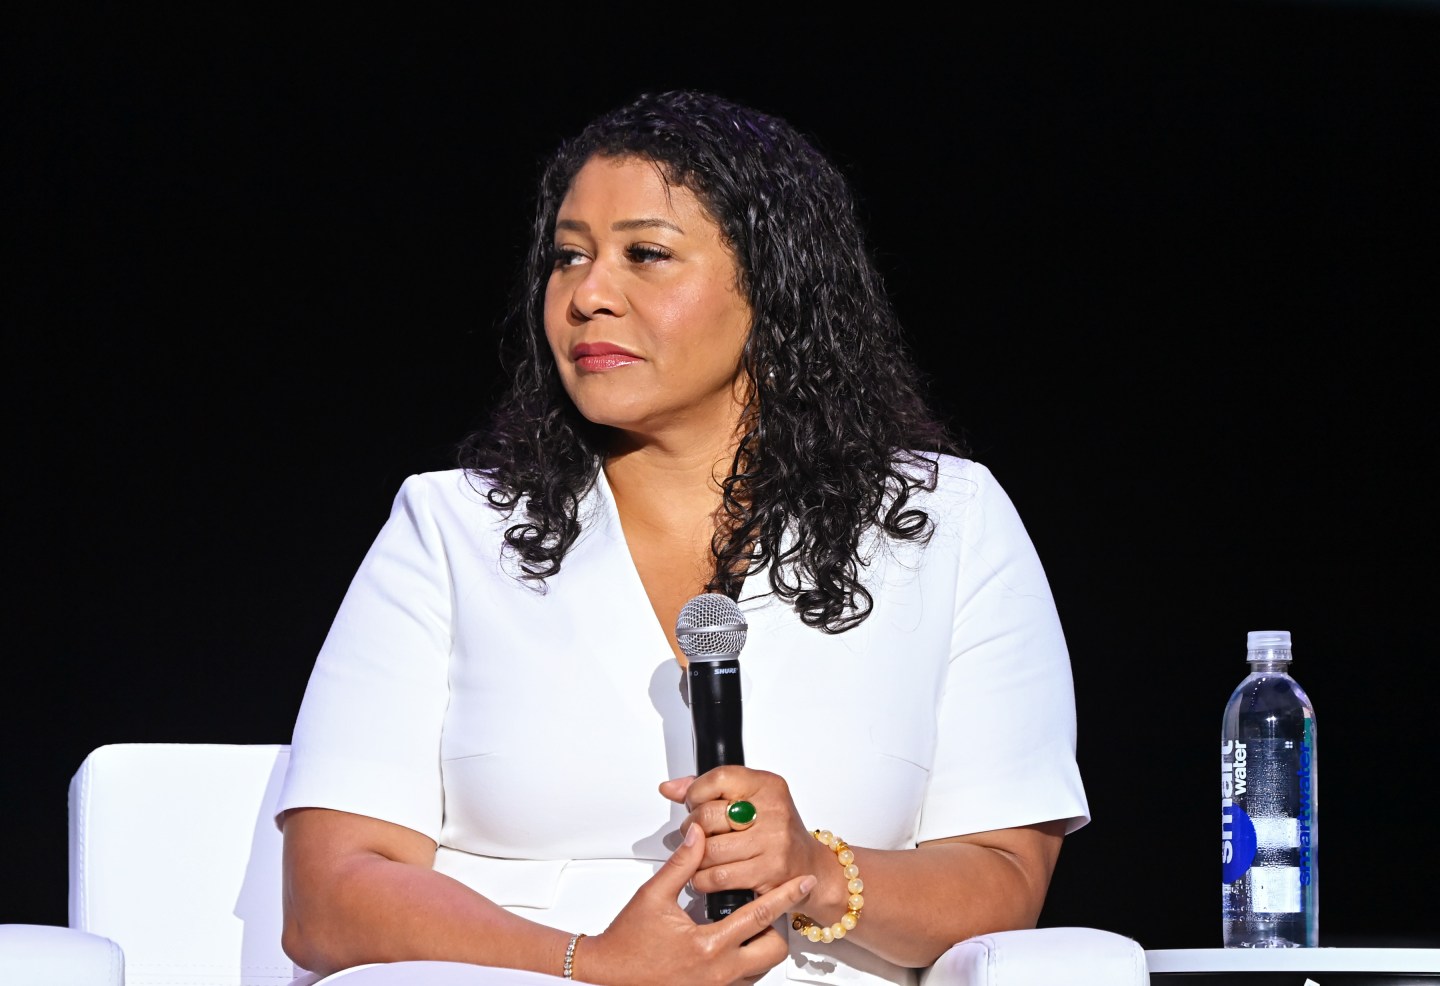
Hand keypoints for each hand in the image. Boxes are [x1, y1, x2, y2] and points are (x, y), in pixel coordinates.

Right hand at [579, 823, 816, 985]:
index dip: (784, 896)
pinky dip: (747, 962)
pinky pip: (744, 980)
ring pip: (762, 968)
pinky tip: (733, 945)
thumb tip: (699, 835)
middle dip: (777, 928)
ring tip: (749, 925)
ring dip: (762, 946)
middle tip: (767, 907)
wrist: (609, 972)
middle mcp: (718, 972)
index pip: (760, 916)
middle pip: (773, 951)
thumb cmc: (628, 942)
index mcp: (708, 946)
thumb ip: (682, 864)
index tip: (801, 882)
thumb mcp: (654, 896)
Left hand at [660, 768, 836, 910]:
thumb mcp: (751, 800)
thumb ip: (709, 790)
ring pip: (710, 850)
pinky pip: (719, 876)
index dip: (695, 793)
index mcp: (767, 785)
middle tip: (695, 835)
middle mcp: (773, 810)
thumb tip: (670, 788)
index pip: (718, 779)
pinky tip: (706, 875)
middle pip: (708, 816)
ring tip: (699, 857)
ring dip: (694, 858)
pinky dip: (703, 879)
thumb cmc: (776, 833)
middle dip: (691, 828)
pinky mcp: (769, 872)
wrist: (810, 868)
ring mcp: (773, 841)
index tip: (693, 803)